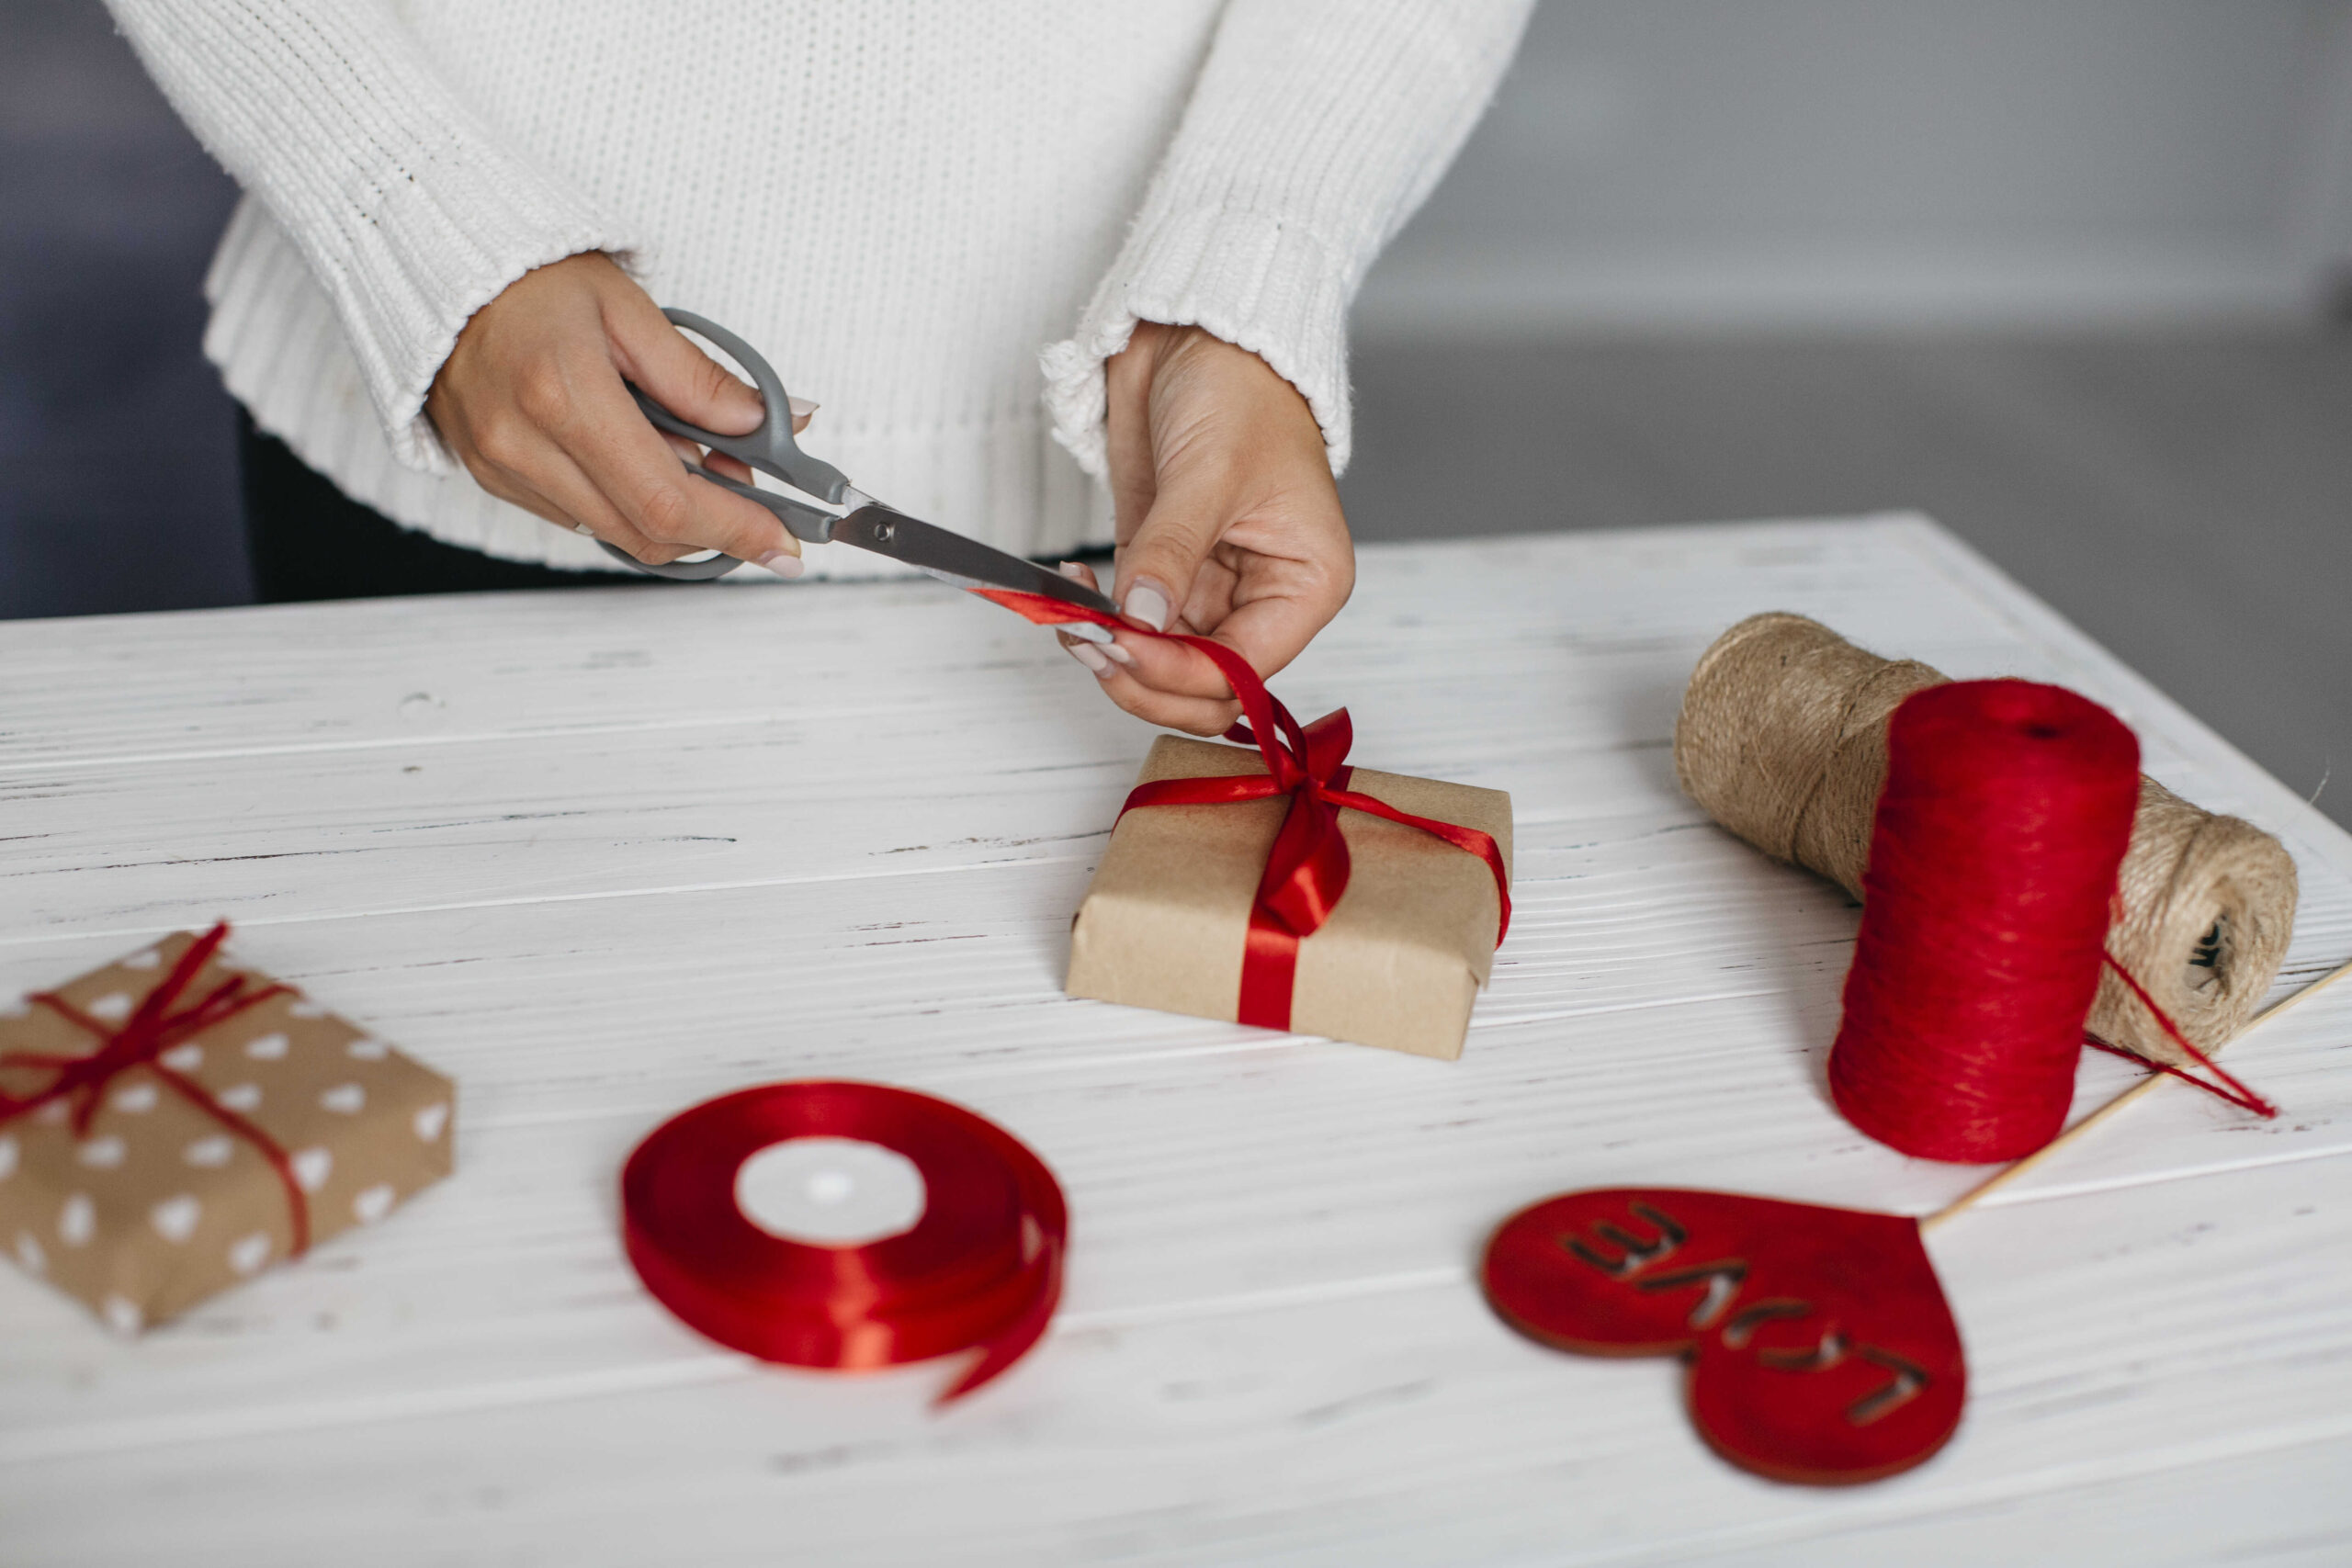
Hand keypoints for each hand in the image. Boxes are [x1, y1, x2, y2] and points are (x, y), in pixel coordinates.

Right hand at [425, 252, 811, 572]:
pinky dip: (624, 504)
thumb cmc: (530, 280)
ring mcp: (502, 467)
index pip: (668, 499)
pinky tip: (638, 460)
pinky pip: (578, 518)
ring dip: (672, 517)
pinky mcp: (492, 477)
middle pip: (646, 532)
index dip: (736, 528)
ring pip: (615, 534)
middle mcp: (524, 443)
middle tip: (751, 494)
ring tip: (693, 461)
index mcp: (563, 396)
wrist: (440, 271)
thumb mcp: (628, 309)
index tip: (783, 543)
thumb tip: (767, 423)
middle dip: (715, 528)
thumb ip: (699, 378)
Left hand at [1059, 322, 1354, 733]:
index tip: (1123, 645)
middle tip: (1093, 643)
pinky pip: (1134, 632)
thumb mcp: (1209, 470)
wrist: (1199, 336)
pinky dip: (1099, 627)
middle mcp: (1264, 601)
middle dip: (1146, 678)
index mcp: (1306, 585)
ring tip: (1075, 620)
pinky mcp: (1164, 576)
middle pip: (1206, 689)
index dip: (1181, 671)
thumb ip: (1172, 552)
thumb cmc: (1241, 389)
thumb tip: (1141, 618)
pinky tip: (1073, 593)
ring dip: (1116, 659)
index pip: (1244, 668)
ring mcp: (1210, 594)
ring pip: (1164, 670)